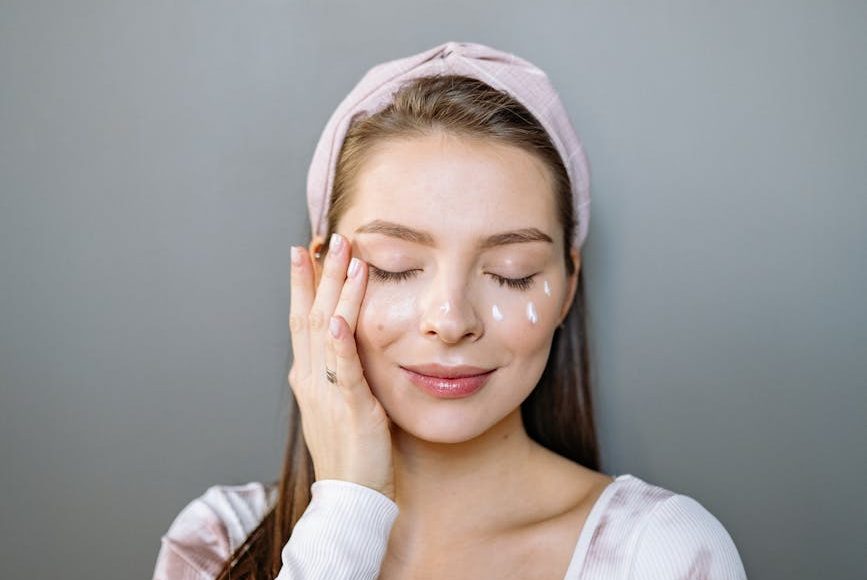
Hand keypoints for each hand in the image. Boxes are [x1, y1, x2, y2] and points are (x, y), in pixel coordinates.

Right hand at [288, 233, 395, 500]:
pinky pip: (342, 368)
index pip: (303, 321)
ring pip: (326, 331)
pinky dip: (340, 341)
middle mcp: (311, 379)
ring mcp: (326, 391)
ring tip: (345, 257)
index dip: (303, 285)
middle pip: (310, 316)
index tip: (306, 253)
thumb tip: (346, 343)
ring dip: (335, 292)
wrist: (350, 497)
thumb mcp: (341, 404)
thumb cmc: (351, 452)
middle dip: (319, 275)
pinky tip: (341, 316)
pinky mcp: (349, 406)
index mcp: (309, 378)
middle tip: (329, 239)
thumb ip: (339, 373)